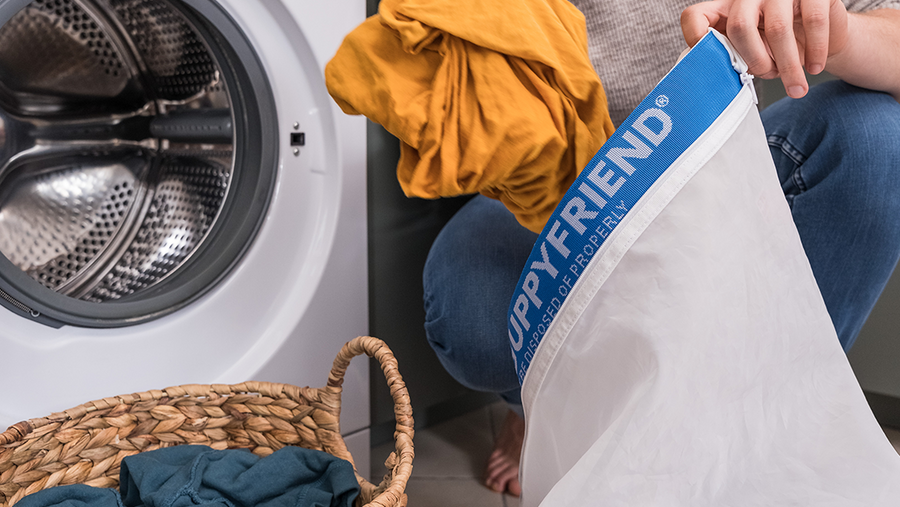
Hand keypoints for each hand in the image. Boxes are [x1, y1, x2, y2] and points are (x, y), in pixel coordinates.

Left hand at [681, 0, 849, 98]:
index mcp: (727, 11)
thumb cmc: (781, 47)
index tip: (709, 63)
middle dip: (756, 61)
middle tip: (769, 76)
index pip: (696, 17)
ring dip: (788, 65)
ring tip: (796, 86)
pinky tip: (815, 67)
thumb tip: (718, 80)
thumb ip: (733, 57)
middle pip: (740, 26)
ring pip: (778, 28)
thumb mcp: (753, 53)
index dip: (696, 38)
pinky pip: (812, 21)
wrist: (825, 36)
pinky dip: (815, 50)